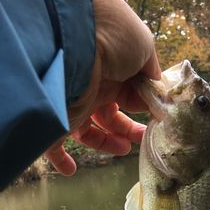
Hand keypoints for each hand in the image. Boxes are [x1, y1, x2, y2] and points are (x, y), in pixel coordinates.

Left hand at [45, 0, 160, 174]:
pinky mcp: (55, 123)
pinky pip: (52, 146)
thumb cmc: (112, 39)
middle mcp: (91, 88)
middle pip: (110, 115)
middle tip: (143, 138)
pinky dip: (61, 160)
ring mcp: (71, 105)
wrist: (73, 43)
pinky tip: (71, 170)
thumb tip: (157, 89)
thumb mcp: (144, 47)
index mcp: (112, 72)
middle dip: (128, 129)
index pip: (128, 94)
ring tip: (123, 149)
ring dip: (106, 144)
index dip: (143, 107)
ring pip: (88, 132)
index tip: (157, 119)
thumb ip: (152, 70)